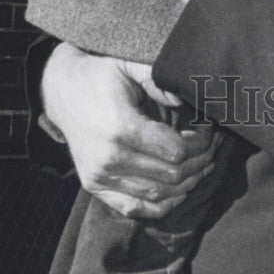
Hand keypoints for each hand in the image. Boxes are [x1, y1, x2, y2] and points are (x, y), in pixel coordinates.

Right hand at [41, 42, 218, 218]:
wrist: (62, 91)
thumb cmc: (101, 74)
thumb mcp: (128, 65)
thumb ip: (158, 80)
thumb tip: (183, 100)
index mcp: (121, 127)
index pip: (175, 151)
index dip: (199, 144)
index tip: (208, 131)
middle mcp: (109, 158)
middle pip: (170, 175)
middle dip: (198, 164)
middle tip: (211, 150)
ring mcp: (100, 176)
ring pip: (157, 195)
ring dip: (186, 185)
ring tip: (202, 168)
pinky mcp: (94, 186)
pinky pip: (134, 208)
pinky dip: (160, 205)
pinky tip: (178, 191)